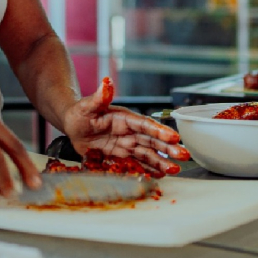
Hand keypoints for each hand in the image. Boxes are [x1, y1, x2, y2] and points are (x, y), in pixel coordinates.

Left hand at [62, 78, 190, 174]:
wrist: (73, 126)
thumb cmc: (81, 112)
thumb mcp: (88, 105)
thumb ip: (99, 97)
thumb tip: (106, 82)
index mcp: (125, 118)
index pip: (145, 125)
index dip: (159, 131)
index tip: (174, 137)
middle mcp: (129, 133)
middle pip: (151, 141)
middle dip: (168, 148)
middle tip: (184, 155)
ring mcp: (126, 146)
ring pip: (147, 155)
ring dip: (162, 162)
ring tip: (175, 169)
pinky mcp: (120, 158)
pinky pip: (135, 165)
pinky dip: (147, 170)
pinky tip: (159, 175)